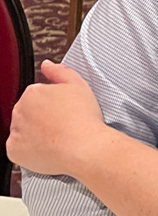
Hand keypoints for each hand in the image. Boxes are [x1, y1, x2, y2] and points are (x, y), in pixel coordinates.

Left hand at [7, 61, 111, 176]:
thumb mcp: (79, 85)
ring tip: (59, 137)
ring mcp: (16, 130)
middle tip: (63, 124)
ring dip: (36, 133)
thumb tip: (47, 65)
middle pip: (29, 113)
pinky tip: (49, 148)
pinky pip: (19, 149)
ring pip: (23, 130)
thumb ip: (60, 71)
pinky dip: (31, 150)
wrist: (84, 147)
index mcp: (33, 92)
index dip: (53, 104)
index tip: (64, 111)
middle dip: (42, 118)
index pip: (37, 96)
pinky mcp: (14, 150)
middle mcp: (20, 110)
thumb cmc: (83, 119)